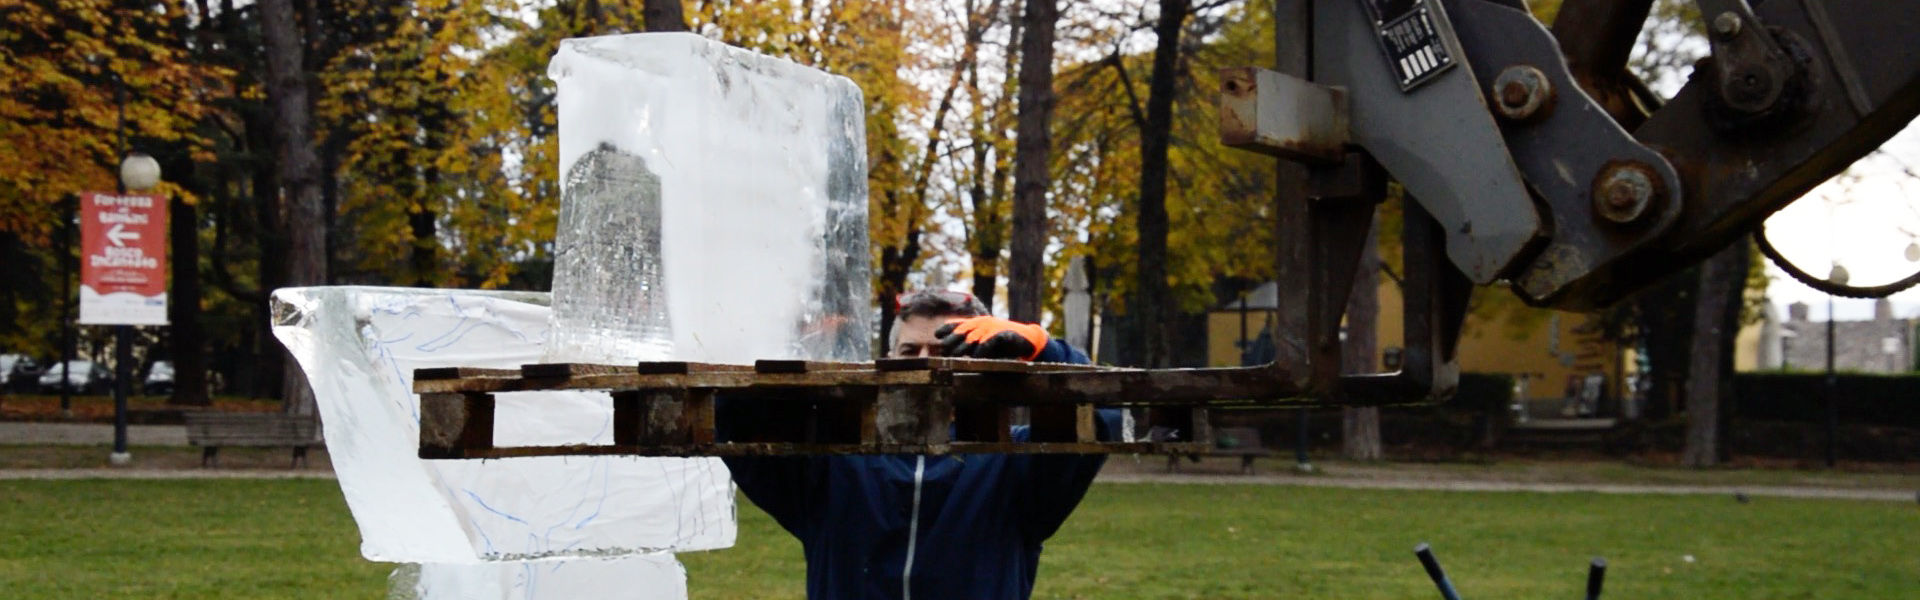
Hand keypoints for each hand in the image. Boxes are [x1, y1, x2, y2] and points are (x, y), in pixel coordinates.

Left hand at [934, 316, 1048, 360]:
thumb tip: (951, 350)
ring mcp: (992, 327)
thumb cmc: (1004, 343)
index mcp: (977, 323)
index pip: (958, 324)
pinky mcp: (1002, 333)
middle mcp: (983, 323)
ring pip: (973, 337)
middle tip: (944, 351)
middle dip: (952, 341)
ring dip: (963, 347)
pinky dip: (981, 350)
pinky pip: (988, 342)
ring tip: (954, 356)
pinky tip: (975, 357)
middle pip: (962, 331)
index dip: (947, 329)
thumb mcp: (985, 341)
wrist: (1027, 339)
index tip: (937, 334)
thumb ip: (970, 344)